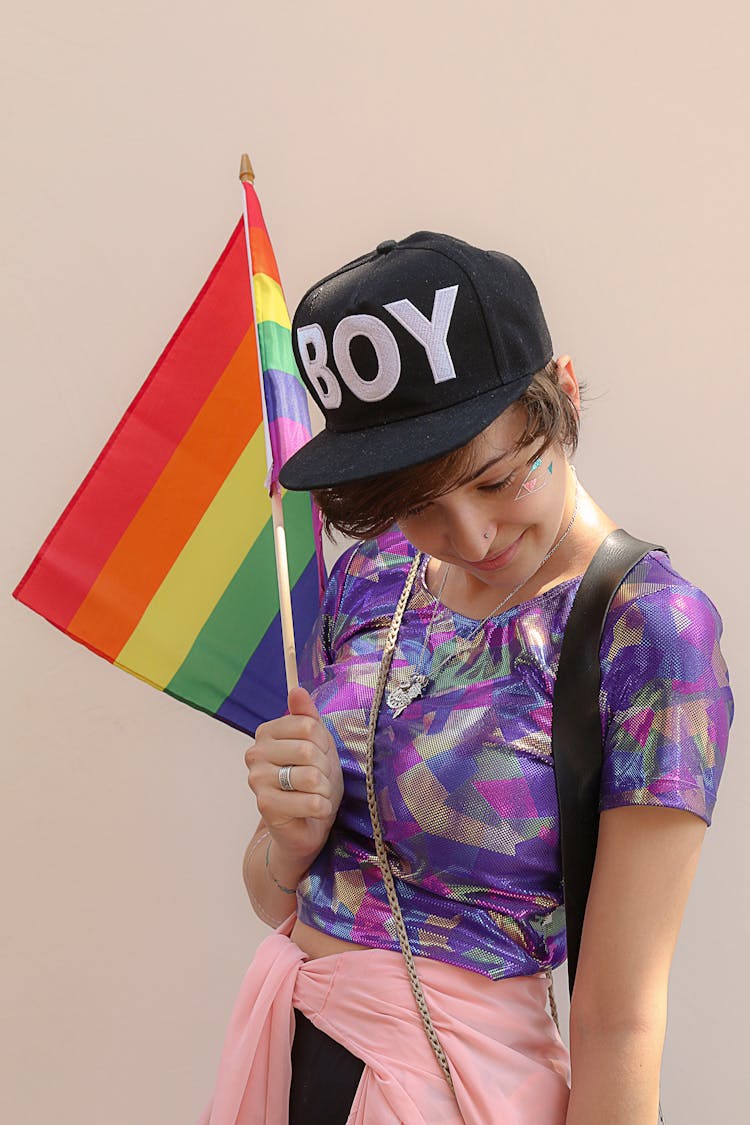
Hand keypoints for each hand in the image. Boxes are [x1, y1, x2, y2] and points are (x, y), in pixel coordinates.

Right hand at [244, 686, 342, 867]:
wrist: (307, 822)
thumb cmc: (313, 779)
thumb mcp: (318, 742)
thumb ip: (307, 716)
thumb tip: (296, 689)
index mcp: (267, 733)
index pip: (309, 725)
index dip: (324, 743)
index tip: (320, 755)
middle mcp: (255, 753)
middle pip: (309, 750)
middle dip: (325, 768)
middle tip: (319, 779)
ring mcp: (257, 779)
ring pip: (310, 776)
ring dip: (324, 789)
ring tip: (316, 794)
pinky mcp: (265, 805)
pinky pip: (310, 801)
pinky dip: (322, 807)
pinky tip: (314, 810)